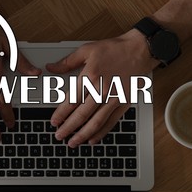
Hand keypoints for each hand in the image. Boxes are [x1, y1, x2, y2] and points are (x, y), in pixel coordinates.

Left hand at [46, 29, 158, 147]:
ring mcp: (114, 98)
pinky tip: (93, 139)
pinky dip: (102, 132)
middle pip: (81, 114)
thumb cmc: (115, 48)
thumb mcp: (87, 50)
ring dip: (83, 134)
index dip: (61, 114)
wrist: (140, 49)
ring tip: (73, 142)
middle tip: (59, 136)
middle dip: (68, 128)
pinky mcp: (125, 103)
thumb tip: (51, 68)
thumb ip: (67, 62)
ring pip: (96, 121)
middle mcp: (102, 89)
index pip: (71, 101)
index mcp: (90, 76)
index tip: (54, 121)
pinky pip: (112, 121)